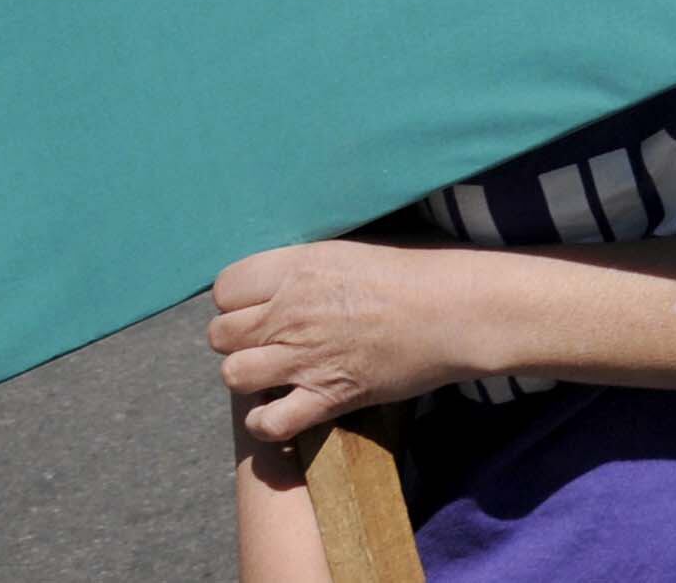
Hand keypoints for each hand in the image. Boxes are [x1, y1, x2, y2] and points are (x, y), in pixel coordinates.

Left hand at [209, 240, 467, 446]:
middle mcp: (291, 312)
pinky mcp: (326, 397)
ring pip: (233, 375)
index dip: (236, 300)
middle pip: (220, 333)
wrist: (455, 311)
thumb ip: (302, 269)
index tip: (257, 307)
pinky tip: (283, 409)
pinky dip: (268, 422)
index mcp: (297, 268)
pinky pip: (268, 422)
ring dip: (249, 376)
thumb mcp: (348, 253)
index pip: (225, 287)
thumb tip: (270, 285)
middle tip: (268, 341)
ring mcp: (305, 357)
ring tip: (274, 373)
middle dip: (239, 339)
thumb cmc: (412, 275)